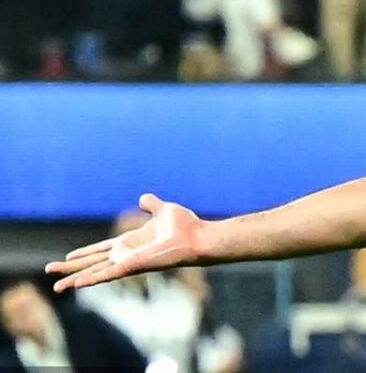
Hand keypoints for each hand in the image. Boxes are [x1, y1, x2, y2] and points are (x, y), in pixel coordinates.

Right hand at [46, 194, 203, 292]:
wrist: (197, 237)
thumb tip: (144, 197)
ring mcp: (128, 262)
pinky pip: (108, 274)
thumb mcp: (163, 210)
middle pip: (92, 262)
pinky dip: (92, 279)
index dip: (84, 252)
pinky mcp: (132, 267)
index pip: (101, 249)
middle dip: (71, 268)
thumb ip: (152, 205)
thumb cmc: (185, 226)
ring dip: (75, 279)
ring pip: (95, 272)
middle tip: (50, 271)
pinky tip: (77, 285)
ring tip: (56, 287)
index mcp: (131, 242)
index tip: (67, 256)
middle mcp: (126, 254)